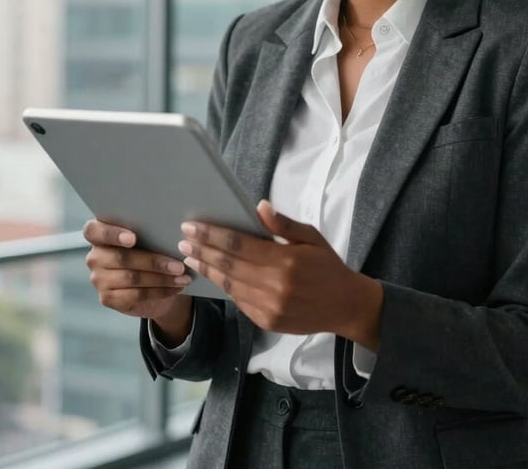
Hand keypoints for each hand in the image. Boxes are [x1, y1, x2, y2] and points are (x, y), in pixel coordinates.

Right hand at [83, 219, 193, 339]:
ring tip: (182, 276)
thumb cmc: (150, 250)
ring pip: (131, 278)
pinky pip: (135, 295)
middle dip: (153, 262)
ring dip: (161, 278)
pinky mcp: (108, 298)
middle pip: (121, 258)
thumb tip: (175, 230)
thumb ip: (151, 230)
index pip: (93, 231)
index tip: (133, 238)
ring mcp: (99, 279)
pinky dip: (160, 291)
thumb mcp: (150, 237)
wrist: (152, 282)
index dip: (111, 234)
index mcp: (99, 235)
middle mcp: (95, 256)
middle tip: (178, 265)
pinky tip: (176, 287)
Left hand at [178, 200, 382, 349]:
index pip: (239, 244)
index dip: (212, 235)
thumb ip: (283, 225)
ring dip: (208, 270)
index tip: (192, 226)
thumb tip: (259, 207)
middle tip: (183, 240)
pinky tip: (213, 275)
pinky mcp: (266, 321)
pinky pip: (238, 301)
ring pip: (229, 285)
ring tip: (190, 258)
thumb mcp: (312, 237)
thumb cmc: (328, 266)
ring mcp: (268, 307)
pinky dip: (223, 287)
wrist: (345, 306)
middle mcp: (274, 286)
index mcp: (285, 261)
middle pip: (228, 265)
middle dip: (203, 251)